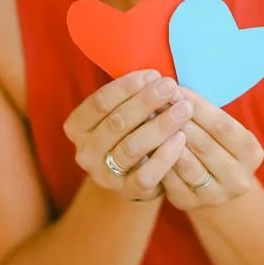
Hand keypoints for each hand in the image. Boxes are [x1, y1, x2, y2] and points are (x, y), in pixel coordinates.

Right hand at [64, 70, 193, 200]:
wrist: (137, 177)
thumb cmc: (133, 133)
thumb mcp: (125, 114)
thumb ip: (134, 97)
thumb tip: (157, 76)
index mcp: (78, 128)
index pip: (98, 103)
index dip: (125, 87)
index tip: (153, 74)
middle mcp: (86, 152)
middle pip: (116, 123)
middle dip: (146, 102)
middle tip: (171, 87)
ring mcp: (105, 174)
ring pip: (132, 147)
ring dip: (161, 125)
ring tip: (184, 108)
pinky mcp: (127, 190)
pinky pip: (146, 175)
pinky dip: (165, 156)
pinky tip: (182, 138)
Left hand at [158, 89, 263, 210]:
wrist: (215, 186)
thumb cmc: (217, 147)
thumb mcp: (224, 133)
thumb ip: (207, 116)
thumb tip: (175, 90)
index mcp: (252, 153)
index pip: (223, 126)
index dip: (198, 106)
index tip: (176, 89)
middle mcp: (238, 177)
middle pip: (203, 144)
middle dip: (177, 121)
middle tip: (154, 102)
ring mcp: (215, 195)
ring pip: (185, 163)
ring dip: (163, 140)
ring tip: (146, 120)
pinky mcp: (190, 204)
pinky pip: (169, 180)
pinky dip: (156, 160)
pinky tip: (146, 144)